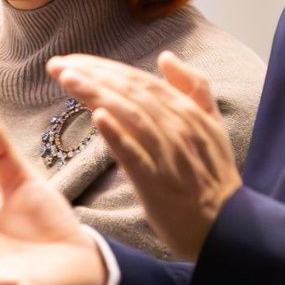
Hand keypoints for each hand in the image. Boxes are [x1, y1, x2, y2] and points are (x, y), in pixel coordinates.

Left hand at [48, 51, 240, 260]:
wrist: (227, 227)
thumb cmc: (214, 177)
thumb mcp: (212, 125)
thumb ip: (194, 87)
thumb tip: (166, 57)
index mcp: (186, 111)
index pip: (139, 80)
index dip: (104, 67)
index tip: (71, 60)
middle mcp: (177, 127)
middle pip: (130, 91)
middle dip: (92, 74)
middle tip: (56, 64)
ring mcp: (168, 154)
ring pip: (130, 115)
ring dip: (97, 94)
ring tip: (67, 79)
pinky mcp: (158, 183)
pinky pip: (136, 154)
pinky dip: (118, 134)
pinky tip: (96, 117)